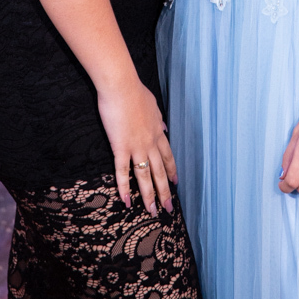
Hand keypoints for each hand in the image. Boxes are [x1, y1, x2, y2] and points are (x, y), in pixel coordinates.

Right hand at [98, 80, 177, 215]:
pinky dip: (125, 187)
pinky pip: (123, 172)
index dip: (172, 170)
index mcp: (157, 131)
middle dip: (165, 190)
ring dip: (149, 195)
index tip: (177, 182)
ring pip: (145, 176)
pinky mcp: (120, 147)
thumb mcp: (152, 104)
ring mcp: (136, 147)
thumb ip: (158, 118)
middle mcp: (150, 142)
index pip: (167, 155)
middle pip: (160, 171)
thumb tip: (163, 126)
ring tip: (153, 212)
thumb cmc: (134, 91)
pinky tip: (127, 201)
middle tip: (169, 208)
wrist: (121, 86)